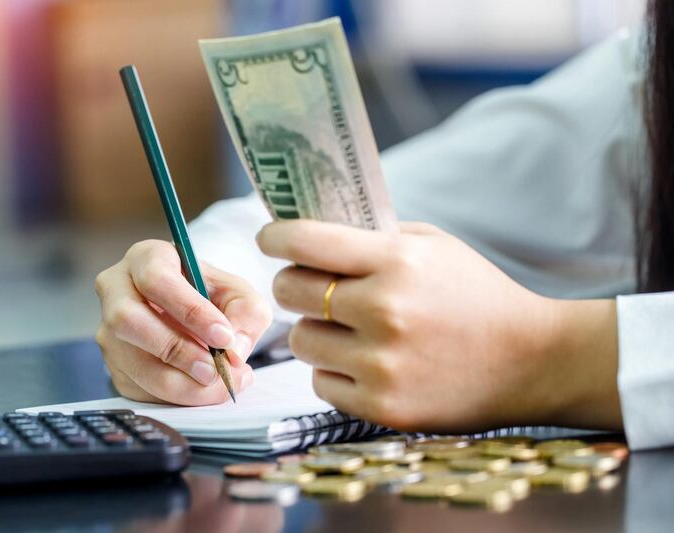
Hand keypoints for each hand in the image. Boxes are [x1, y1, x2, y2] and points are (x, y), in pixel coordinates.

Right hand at [95, 240, 271, 405]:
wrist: (197, 315)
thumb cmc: (213, 296)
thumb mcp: (239, 294)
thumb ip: (246, 316)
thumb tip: (233, 351)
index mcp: (146, 259)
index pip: (156, 280)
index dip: (190, 311)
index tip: (223, 336)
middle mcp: (117, 290)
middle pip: (128, 320)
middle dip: (177, 350)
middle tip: (214, 368)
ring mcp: (109, 329)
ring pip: (131, 361)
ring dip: (179, 382)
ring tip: (218, 383)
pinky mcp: (114, 364)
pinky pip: (137, 387)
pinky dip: (174, 397)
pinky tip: (202, 391)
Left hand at [257, 220, 620, 432]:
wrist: (532, 361)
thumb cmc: (477, 296)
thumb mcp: (434, 246)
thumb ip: (373, 237)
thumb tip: (311, 233)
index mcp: (396, 262)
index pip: (305, 241)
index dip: (275, 236)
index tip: (269, 238)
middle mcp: (383, 312)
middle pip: (289, 291)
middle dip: (294, 284)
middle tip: (310, 286)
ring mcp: (381, 365)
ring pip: (300, 340)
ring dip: (316, 331)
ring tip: (348, 329)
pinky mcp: (382, 406)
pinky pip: (321, 382)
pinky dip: (334, 371)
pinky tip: (364, 362)